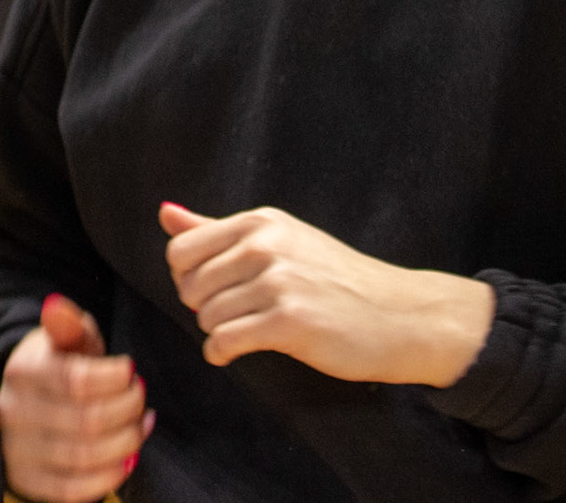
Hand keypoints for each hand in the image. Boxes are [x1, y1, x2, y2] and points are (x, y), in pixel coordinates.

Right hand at [0, 292, 154, 502]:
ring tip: (138, 426)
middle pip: (88, 420)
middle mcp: (13, 412)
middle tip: (140, 399)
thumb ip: (68, 325)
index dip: (116, 379)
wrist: (25, 409)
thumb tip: (55, 305)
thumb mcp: (63, 341)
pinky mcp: (27, 481)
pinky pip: (73, 490)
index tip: (131, 371)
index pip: (79, 380)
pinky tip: (125, 458)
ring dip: (125, 443)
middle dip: (128, 410)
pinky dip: (108, 477)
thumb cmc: (56, 369)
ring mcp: (17, 451)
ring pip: (84, 456)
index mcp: (23, 371)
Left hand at [159, 202, 492, 387]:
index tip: (214, 291)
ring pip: (206, 316)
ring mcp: (279, 282)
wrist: (401, 315)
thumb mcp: (278, 240)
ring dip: (218, 332)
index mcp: (260, 222)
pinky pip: (224, 340)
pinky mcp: (290, 322)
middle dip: (203, 308)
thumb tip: (164, 212)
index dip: (188, 278)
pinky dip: (221, 353)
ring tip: (247, 331)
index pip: (181, 250)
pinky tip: (234, 353)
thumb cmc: (335, 280)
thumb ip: (215, 230)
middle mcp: (266, 244)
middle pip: (190, 286)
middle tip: (235, 315)